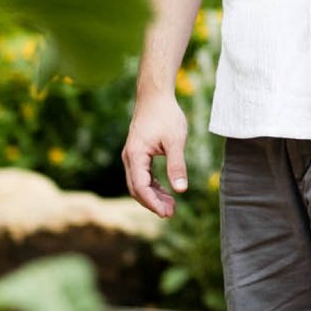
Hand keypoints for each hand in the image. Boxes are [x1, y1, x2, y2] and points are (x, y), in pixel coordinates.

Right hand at [122, 93, 189, 218]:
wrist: (155, 96)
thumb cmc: (166, 115)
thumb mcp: (175, 141)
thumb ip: (177, 166)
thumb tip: (181, 190)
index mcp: (135, 156)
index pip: (140, 187)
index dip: (152, 202)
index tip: (166, 213)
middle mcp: (129, 158)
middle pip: (137, 188)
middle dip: (153, 203)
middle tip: (170, 213)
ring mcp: (132, 156)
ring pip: (139, 183)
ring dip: (153, 195)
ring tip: (171, 206)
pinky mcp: (138, 153)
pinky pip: (142, 175)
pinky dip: (153, 185)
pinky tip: (166, 191)